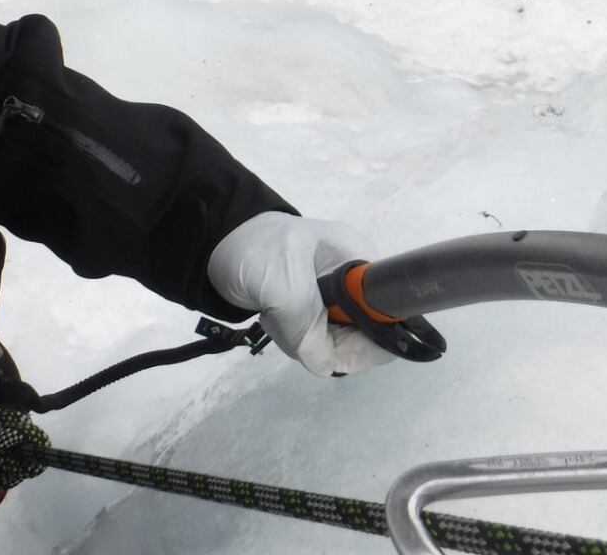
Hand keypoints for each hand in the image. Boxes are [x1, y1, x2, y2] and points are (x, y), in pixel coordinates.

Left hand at [207, 212, 396, 376]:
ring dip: (305, 339)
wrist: (215, 242)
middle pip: (364, 333)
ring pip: (336, 340)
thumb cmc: (252, 250)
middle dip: (329, 341)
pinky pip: (315, 339)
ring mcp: (333, 296)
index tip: (335, 345)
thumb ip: (306, 326)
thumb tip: (327, 364)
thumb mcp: (279, 284)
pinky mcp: (312, 309)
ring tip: (277, 315)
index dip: (371, 338)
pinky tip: (274, 318)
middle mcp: (353, 279)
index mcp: (356, 259)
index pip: (390, 311)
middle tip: (292, 325)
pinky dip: (294, 337)